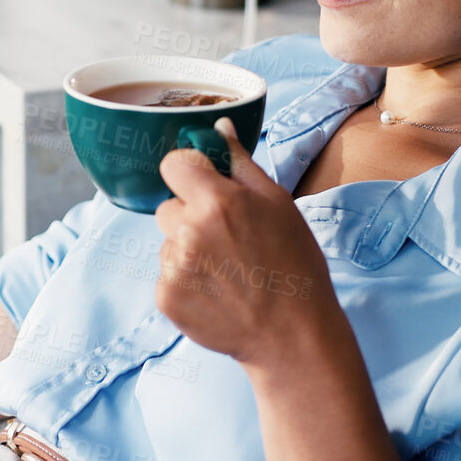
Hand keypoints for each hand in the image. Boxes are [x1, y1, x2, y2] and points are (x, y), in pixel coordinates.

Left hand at [155, 117, 338, 367]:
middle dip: (190, 217)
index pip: (174, 164)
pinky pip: (166, 276)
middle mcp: (188, 231)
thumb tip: (219, 125)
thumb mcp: (278, 204)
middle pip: (168, 207)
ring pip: (167, 243)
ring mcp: (173, 267)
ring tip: (227, 272)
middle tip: (228, 240)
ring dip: (188, 251)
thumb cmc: (294, 265)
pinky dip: (186, 283)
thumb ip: (240, 163)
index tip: (206, 189)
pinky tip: (217, 293)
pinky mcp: (166, 298)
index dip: (190, 175)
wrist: (292, 334)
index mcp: (217, 201)